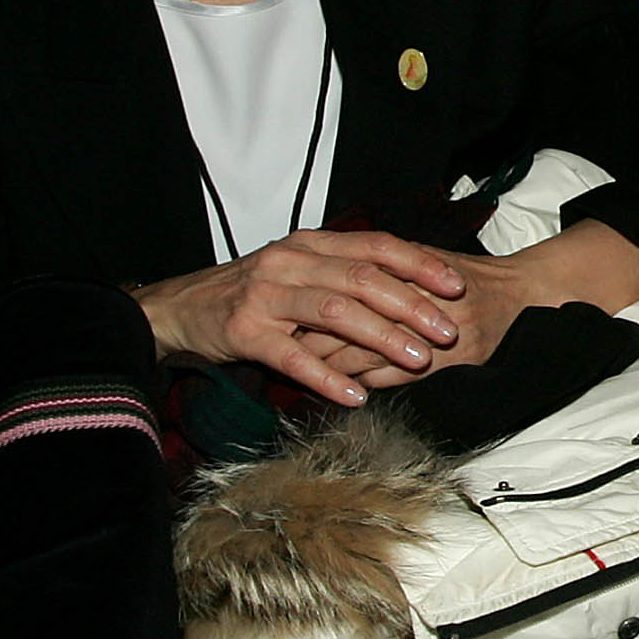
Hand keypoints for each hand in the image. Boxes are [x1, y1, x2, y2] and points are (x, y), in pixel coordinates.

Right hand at [134, 230, 464, 406]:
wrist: (181, 308)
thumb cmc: (253, 292)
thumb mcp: (300, 267)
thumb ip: (346, 271)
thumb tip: (412, 283)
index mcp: (312, 243)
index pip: (376, 246)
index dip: (420, 264)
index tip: (457, 285)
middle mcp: (291, 262)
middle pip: (364, 278)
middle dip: (412, 305)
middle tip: (447, 331)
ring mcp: (266, 295)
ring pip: (335, 312)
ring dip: (382, 337)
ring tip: (416, 360)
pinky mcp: (244, 331)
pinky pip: (293, 356)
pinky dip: (327, 377)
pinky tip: (355, 395)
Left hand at [283, 221, 638, 388]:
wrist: (528, 294)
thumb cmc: (475, 276)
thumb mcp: (429, 259)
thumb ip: (387, 264)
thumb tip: (337, 266)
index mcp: (411, 273)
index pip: (352, 293)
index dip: (316, 307)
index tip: (286, 316)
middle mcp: (423, 302)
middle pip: (353, 326)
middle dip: (314, 340)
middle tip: (279, 348)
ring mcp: (439, 334)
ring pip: (371, 355)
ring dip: (334, 368)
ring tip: (301, 373)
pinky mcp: (451, 361)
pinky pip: (397, 378)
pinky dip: (366, 383)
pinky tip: (344, 390)